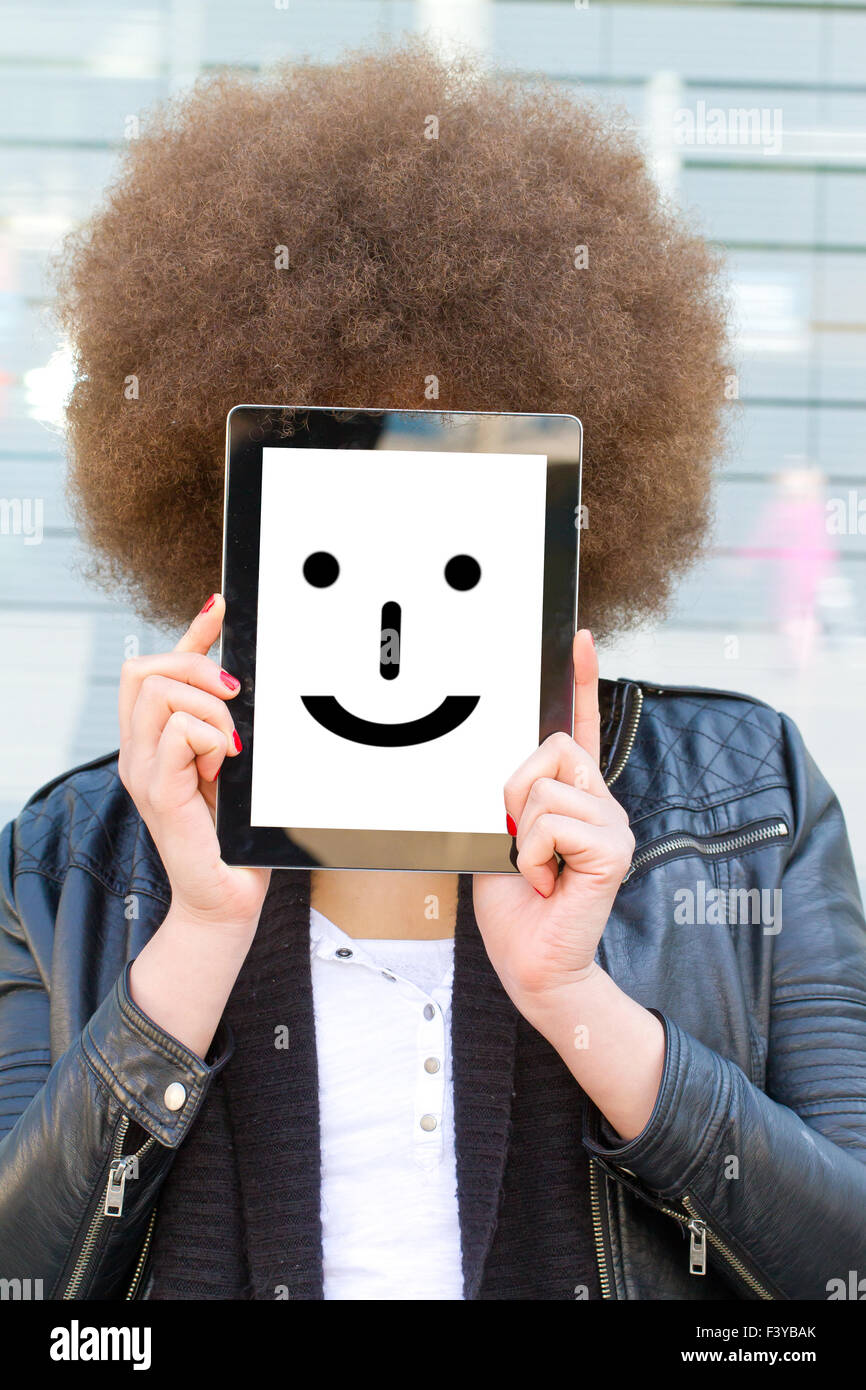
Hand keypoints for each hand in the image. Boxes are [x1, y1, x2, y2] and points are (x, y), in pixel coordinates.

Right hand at [118, 593, 269, 931]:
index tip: (222, 608)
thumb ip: (228, 723)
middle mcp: (138, 751)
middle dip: (197, 667)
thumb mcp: (233, 762)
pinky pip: (177, 734)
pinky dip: (210, 739)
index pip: (152, 665)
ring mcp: (143, 770)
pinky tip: (224, 767)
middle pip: (143, 668)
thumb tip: (245, 676)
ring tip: (229, 749)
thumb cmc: (232, 835)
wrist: (225, 897)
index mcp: (152, 740)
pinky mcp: (158, 792)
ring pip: (160, 693)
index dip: (189, 630)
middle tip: (236, 700)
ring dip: (209, 710)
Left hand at [473, 629, 633, 1014]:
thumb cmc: (514, 905)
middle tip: (517, 843)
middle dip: (515, 792)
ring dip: (520, 834)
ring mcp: (612, 824)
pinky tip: (547, 882)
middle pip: (552, 746)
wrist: (532, 964)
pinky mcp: (613, 849)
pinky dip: (532, 855)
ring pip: (545, 788)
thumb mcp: (498, 836)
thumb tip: (497, 772)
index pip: (581, 728)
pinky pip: (553, 822)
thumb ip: (508, 799)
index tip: (579, 637)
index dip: (581, 681)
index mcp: (573, 796)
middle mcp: (601, 803)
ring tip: (534, 870)